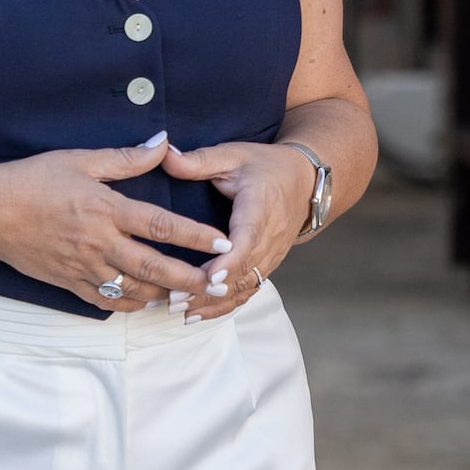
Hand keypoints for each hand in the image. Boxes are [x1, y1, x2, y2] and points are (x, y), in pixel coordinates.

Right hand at [0, 133, 230, 312]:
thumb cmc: (32, 180)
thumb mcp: (80, 160)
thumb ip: (126, 158)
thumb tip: (163, 143)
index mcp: (105, 208)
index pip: (161, 225)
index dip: (195, 236)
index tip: (223, 243)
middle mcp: (98, 242)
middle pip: (153, 267)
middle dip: (190, 277)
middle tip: (217, 283)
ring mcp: (83, 267)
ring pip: (133, 289)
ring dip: (164, 294)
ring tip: (190, 294)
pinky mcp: (68, 282)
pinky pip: (105, 301)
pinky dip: (130, 305)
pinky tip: (147, 302)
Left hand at [160, 141, 318, 321]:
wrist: (304, 181)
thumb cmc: (265, 166)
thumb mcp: (234, 154)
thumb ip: (199, 160)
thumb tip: (164, 155)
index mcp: (261, 206)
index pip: (249, 238)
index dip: (231, 259)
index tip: (211, 275)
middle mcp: (271, 235)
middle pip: (244, 270)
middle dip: (210, 289)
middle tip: (175, 299)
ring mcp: (272, 254)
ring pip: (245, 286)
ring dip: (214, 302)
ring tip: (180, 310)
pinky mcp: (268, 265)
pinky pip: (248, 291)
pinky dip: (224, 306)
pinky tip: (197, 315)